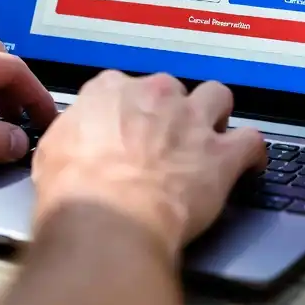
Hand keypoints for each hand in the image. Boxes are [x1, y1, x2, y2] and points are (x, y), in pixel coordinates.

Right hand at [31, 71, 265, 261]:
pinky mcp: (222, 153)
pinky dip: (253, 152)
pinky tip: (250, 163)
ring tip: (211, 134)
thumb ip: (71, 135)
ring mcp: (192, 120)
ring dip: (215, 114)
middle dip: (171, 110)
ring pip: (217, 97)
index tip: (127, 125)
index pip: (122, 85)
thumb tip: (74, 141)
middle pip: (172, 88)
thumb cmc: (76, 191)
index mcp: (111, 91)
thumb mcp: (52, 152)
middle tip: (164, 138)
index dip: (127, 108)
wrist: (109, 219)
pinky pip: (252, 140)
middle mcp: (156, 95)